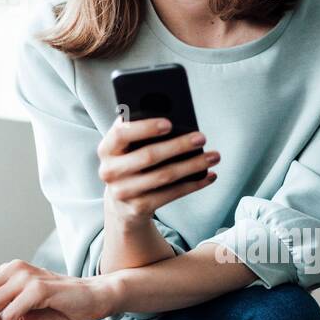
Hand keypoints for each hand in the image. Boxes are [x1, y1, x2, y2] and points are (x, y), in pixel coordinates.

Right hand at [97, 115, 219, 225]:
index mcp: (106, 149)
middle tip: (201, 138)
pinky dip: (193, 184)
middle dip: (178, 145)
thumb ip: (136, 128)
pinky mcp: (139, 208)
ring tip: (213, 156)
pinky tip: (209, 175)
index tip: (170, 123)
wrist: (121, 204)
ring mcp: (123, 192)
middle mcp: (109, 172)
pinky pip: (171, 194)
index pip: (121, 134)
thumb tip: (166, 111)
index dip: (145, 128)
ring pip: (164, 176)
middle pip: (148, 156)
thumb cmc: (129, 163)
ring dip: (192, 165)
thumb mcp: (126, 147)